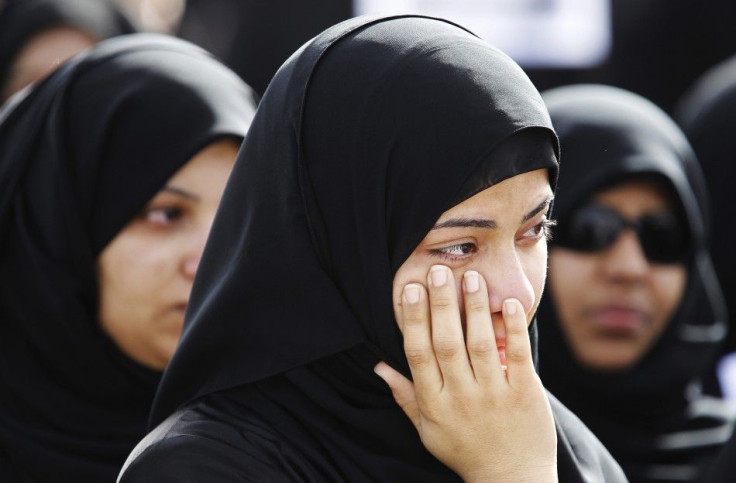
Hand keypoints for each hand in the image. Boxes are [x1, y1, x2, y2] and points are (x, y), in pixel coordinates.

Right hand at [375, 265, 556, 481]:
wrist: (511, 480)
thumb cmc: (465, 451)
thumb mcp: (428, 430)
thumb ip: (406, 396)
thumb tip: (380, 366)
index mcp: (434, 404)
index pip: (419, 354)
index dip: (413, 320)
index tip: (410, 289)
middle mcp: (461, 397)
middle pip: (446, 343)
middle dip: (441, 305)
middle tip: (438, 272)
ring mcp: (494, 396)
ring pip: (480, 344)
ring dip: (474, 309)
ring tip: (471, 277)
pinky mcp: (525, 395)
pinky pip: (517, 356)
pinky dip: (513, 329)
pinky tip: (508, 303)